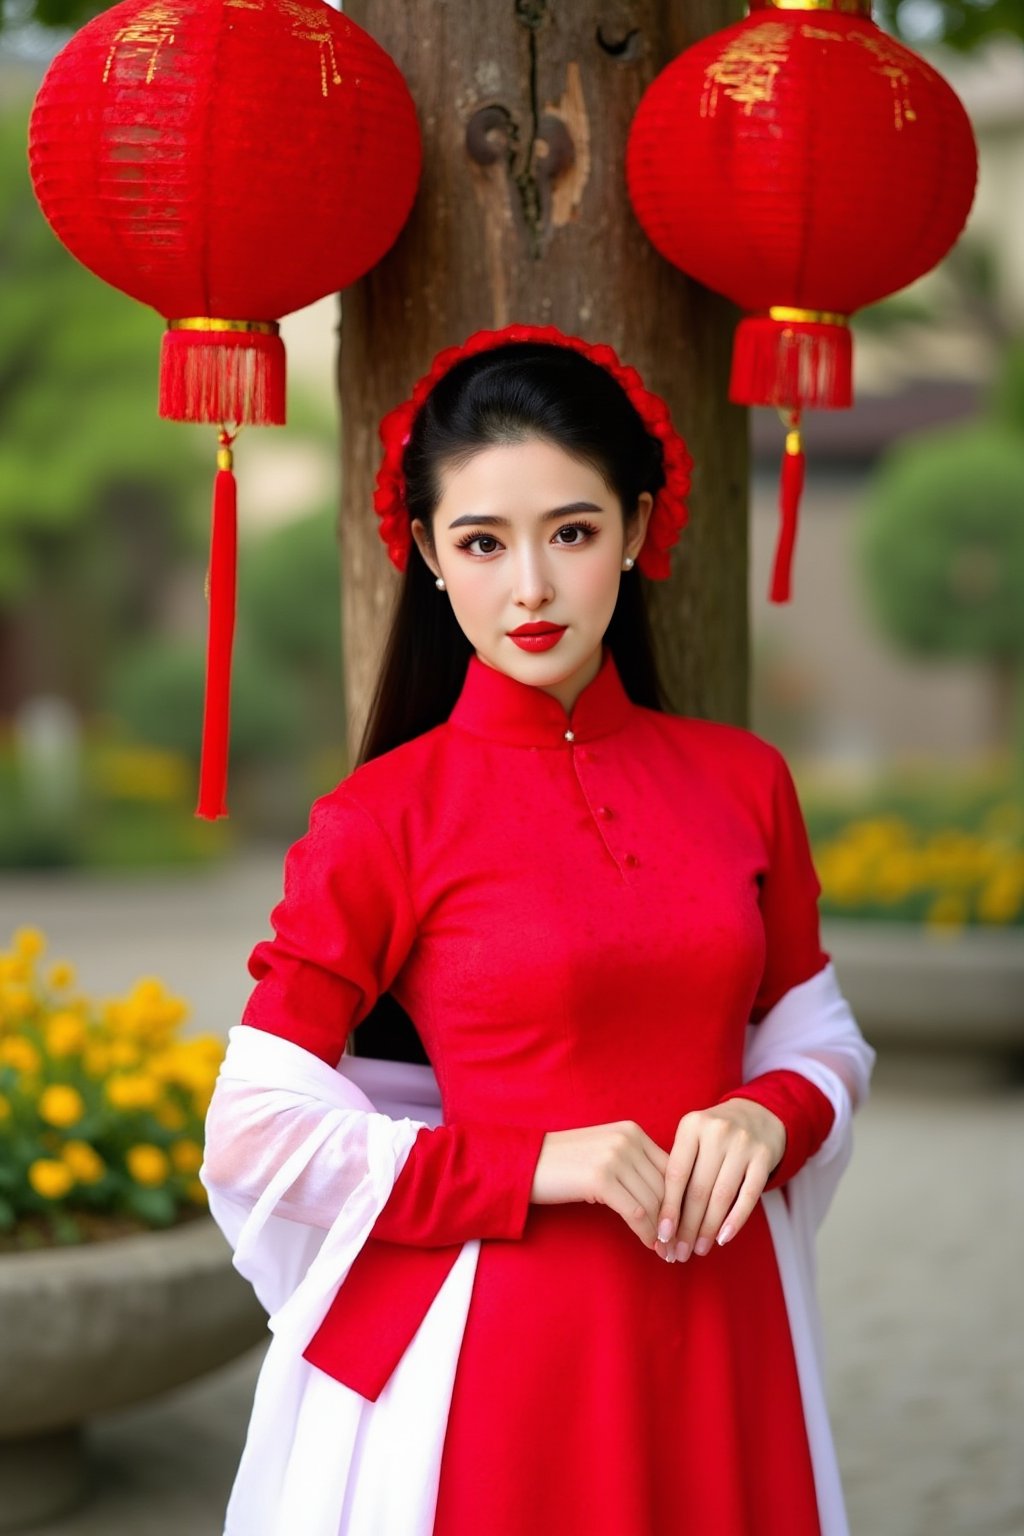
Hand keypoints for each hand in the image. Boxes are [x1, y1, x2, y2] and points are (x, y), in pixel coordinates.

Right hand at [530, 1121, 670, 1250]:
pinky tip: (648, 1245)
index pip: (671, 1168)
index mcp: (632, 1131)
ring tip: (665, 1251)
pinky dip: (645, 1233)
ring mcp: (614, 1156)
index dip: (681, 1200)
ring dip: (662, 1231)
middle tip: (678, 1246)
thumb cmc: (566, 1165)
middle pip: (666, 1186)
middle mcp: (627, 1139)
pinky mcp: (601, 1178)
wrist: (525, 1163)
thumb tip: (669, 1201)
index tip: (685, 1226)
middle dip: (675, 1220)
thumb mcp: (605, 1155)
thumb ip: (635, 1167)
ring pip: (654, 1202)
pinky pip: (635, 1212)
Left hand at [653, 1099, 785, 1262]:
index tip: (662, 1235)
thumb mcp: (693, 1137)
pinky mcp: (764, 1157)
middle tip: (680, 1251)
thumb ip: (680, 1167)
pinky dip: (735, 1220)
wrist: (758, 1114)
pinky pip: (749, 1196)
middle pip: (698, 1189)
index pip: (676, 1174)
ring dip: (708, 1228)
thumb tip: (664, 1219)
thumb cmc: (715, 1134)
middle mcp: (716, 1132)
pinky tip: (723, 1238)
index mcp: (692, 1126)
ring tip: (698, 1249)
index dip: (668, 1208)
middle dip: (687, 1226)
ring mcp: (743, 1144)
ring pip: (722, 1196)